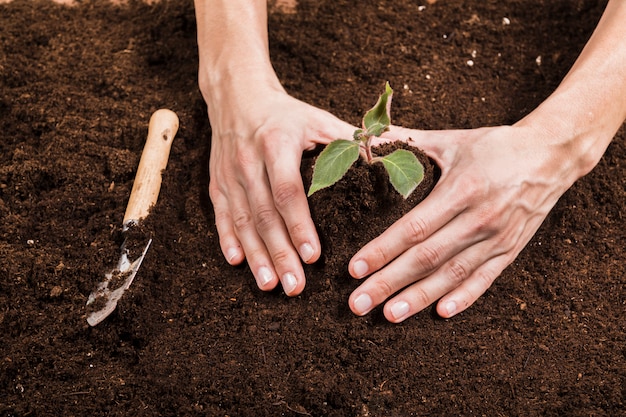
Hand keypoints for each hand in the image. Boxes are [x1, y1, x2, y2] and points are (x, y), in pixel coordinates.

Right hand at [206, 83, 354, 295]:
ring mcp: (229, 174)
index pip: (288, 190)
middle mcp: (248, 161)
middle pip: (264, 214)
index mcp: (277, 143)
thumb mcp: (318, 120)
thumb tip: (395, 153)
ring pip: (242, 221)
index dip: (300, 225)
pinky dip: (228, 240)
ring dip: (256, 255)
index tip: (313, 256)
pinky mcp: (217, 184)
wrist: (238, 97)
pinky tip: (237, 263)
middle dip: (279, 253)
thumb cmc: (287, 114)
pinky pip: (221, 216)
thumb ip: (352, 141)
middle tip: (295, 286)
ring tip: (270, 284)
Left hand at [347, 123, 580, 321]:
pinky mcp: (510, 250)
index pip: (413, 228)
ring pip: (452, 275)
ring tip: (389, 315)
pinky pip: (485, 280)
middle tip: (358, 303)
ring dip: (419, 297)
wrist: (550, 156)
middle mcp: (479, 219)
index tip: (354, 269)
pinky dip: (464, 298)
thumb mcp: (450, 140)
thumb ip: (406, 142)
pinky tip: (441, 313)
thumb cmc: (493, 146)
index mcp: (461, 190)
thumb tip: (365, 139)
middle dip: (389, 283)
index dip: (382, 250)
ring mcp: (497, 238)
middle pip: (427, 258)